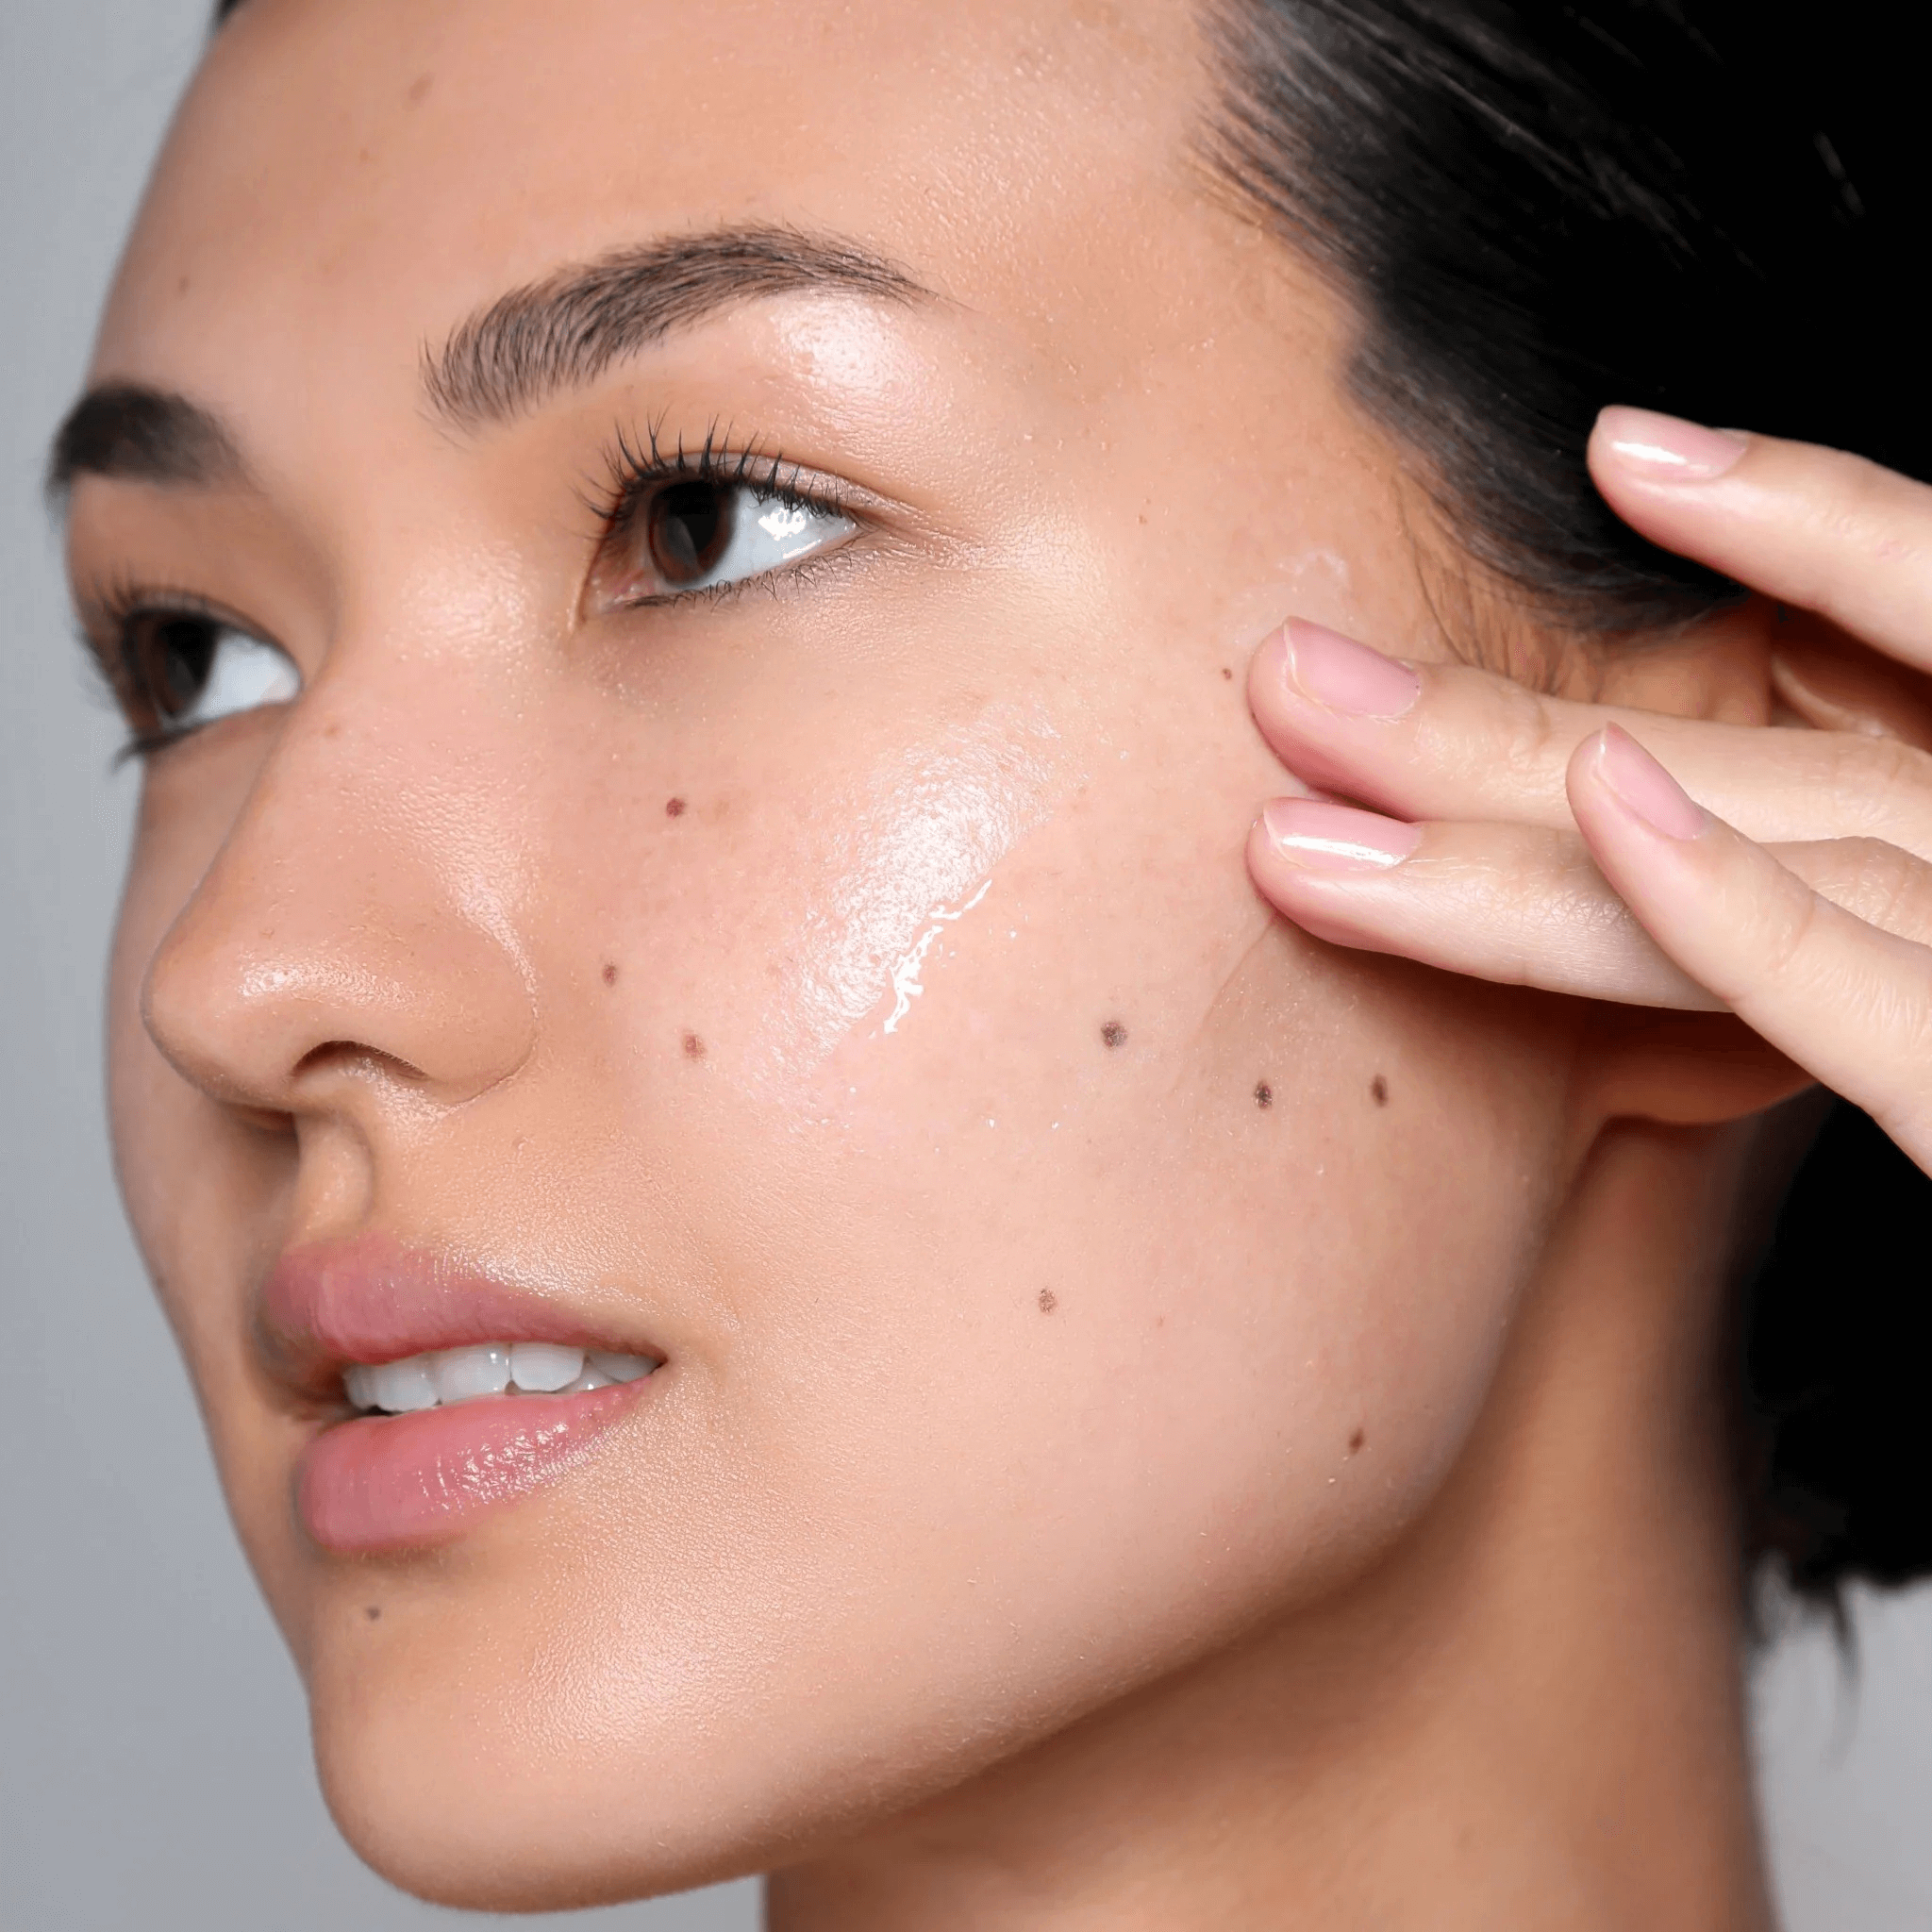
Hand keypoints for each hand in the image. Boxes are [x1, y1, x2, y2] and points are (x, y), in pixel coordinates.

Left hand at [1244, 407, 1931, 1169]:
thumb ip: (1905, 878)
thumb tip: (1720, 818)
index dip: (1803, 527)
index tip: (1628, 452)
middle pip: (1761, 759)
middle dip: (1498, 726)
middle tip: (1280, 681)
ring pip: (1781, 843)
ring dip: (1521, 797)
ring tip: (1303, 748)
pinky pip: (1890, 998)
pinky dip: (1756, 912)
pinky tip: (1612, 817)